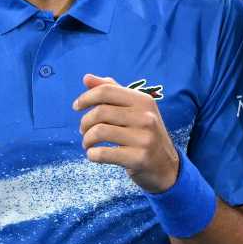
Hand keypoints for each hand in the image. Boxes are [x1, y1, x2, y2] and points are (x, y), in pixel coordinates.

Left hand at [73, 73, 179, 192]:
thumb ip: (112, 91)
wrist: (166, 166)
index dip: (86, 97)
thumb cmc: (144, 134)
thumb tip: (86, 78)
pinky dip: (92, 155)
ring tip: (88, 144)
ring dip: (87, 140)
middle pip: (100, 112)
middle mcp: (146, 117)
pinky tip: (94, 155)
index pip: (107, 91)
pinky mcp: (139, 158)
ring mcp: (144, 138)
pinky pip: (104, 153)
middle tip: (83, 131)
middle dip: (84, 122)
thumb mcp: (135, 109)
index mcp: (144, 101)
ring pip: (99, 132)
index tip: (76, 107)